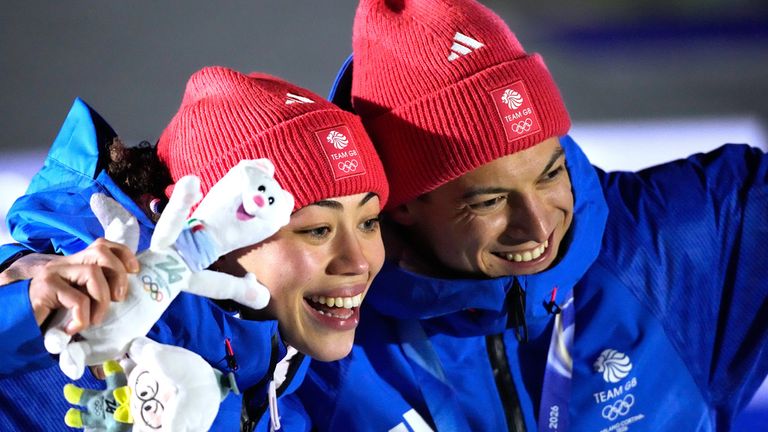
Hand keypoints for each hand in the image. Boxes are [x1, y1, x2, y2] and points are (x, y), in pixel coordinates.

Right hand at [24, 239, 138, 332]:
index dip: (123, 254)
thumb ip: (92, 302)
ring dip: (101, 300)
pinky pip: (77, 299)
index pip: (102, 245)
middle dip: (118, 275)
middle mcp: (64, 264)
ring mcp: (53, 273)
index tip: (135, 271)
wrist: (12, 327)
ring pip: (93, 272)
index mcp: (74, 264)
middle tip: (118, 299)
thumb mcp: (75, 307)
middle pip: (101, 252)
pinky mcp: (45, 288)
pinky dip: (82, 317)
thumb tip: (120, 314)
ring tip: (95, 320)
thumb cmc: (47, 320)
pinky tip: (72, 329)